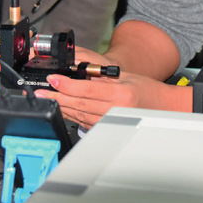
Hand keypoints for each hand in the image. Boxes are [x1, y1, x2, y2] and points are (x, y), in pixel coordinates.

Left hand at [35, 72, 191, 128]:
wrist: (161, 106)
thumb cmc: (146, 90)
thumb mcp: (124, 77)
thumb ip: (100, 77)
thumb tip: (76, 74)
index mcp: (120, 94)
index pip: (87, 89)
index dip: (67, 86)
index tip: (53, 80)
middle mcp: (115, 110)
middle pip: (79, 104)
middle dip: (57, 98)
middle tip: (40, 92)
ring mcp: (111, 121)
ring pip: (79, 115)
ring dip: (61, 107)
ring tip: (45, 100)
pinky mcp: (106, 128)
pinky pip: (85, 122)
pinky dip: (72, 115)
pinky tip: (62, 109)